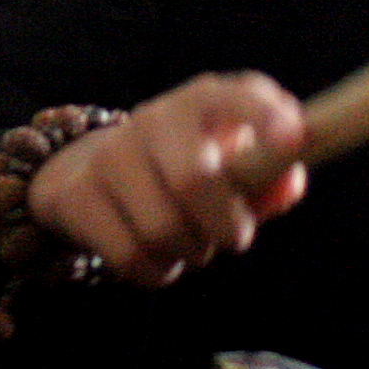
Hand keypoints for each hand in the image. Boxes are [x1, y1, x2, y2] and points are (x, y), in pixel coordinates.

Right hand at [28, 72, 307, 285]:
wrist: (91, 169)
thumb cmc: (186, 168)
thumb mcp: (234, 164)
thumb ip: (270, 176)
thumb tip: (288, 184)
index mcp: (205, 101)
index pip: (238, 97)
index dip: (266, 117)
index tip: (293, 141)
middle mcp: (156, 117)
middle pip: (194, 180)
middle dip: (225, 227)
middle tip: (232, 238)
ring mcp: (110, 153)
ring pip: (160, 230)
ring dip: (188, 253)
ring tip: (188, 243)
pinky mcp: (76, 192)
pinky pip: (129, 256)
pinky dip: (154, 271)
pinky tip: (155, 254)